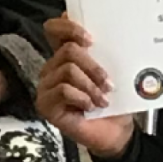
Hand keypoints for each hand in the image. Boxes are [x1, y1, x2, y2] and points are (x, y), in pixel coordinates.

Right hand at [31, 14, 133, 159]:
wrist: (117, 134)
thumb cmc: (115, 104)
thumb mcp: (114, 73)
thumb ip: (106, 53)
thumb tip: (111, 33)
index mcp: (66, 56)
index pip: (54, 29)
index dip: (68, 27)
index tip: (90, 39)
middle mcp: (53, 68)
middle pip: (67, 50)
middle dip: (93, 66)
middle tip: (108, 82)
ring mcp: (47, 86)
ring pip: (67, 70)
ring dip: (91, 86)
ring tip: (102, 99)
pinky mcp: (45, 104)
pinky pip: (62, 90)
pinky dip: (82, 98)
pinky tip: (90, 107)